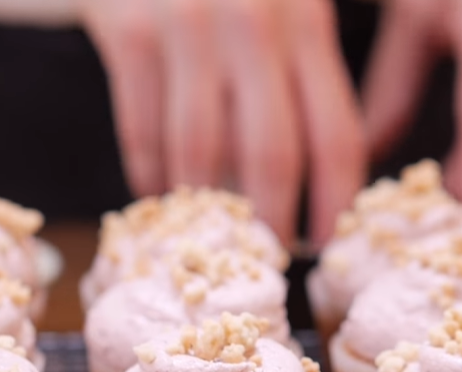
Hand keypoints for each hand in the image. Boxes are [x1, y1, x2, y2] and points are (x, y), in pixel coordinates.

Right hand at [80, 0, 366, 248]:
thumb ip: (303, 56)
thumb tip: (320, 167)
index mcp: (305, 15)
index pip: (336, 132)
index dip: (335, 202)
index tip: (327, 243)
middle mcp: (254, 20)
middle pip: (272, 156)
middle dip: (271, 222)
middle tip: (265, 259)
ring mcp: (186, 25)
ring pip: (199, 152)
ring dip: (203, 206)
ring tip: (208, 235)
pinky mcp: (124, 28)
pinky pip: (140, 128)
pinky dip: (148, 174)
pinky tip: (156, 195)